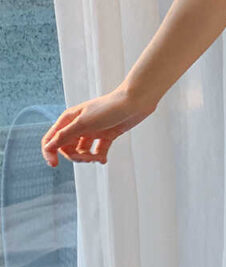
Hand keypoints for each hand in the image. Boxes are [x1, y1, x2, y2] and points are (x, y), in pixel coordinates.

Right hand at [40, 85, 157, 166]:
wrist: (136, 101)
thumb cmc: (109, 108)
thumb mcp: (84, 123)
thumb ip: (65, 135)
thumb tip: (48, 147)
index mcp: (69, 119)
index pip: (50, 139)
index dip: (49, 152)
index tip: (55, 165)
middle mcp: (79, 125)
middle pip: (67, 148)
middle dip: (75, 156)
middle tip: (87, 158)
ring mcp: (93, 130)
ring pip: (82, 151)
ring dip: (88, 157)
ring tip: (98, 158)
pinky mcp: (107, 134)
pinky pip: (98, 150)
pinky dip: (99, 156)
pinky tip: (103, 160)